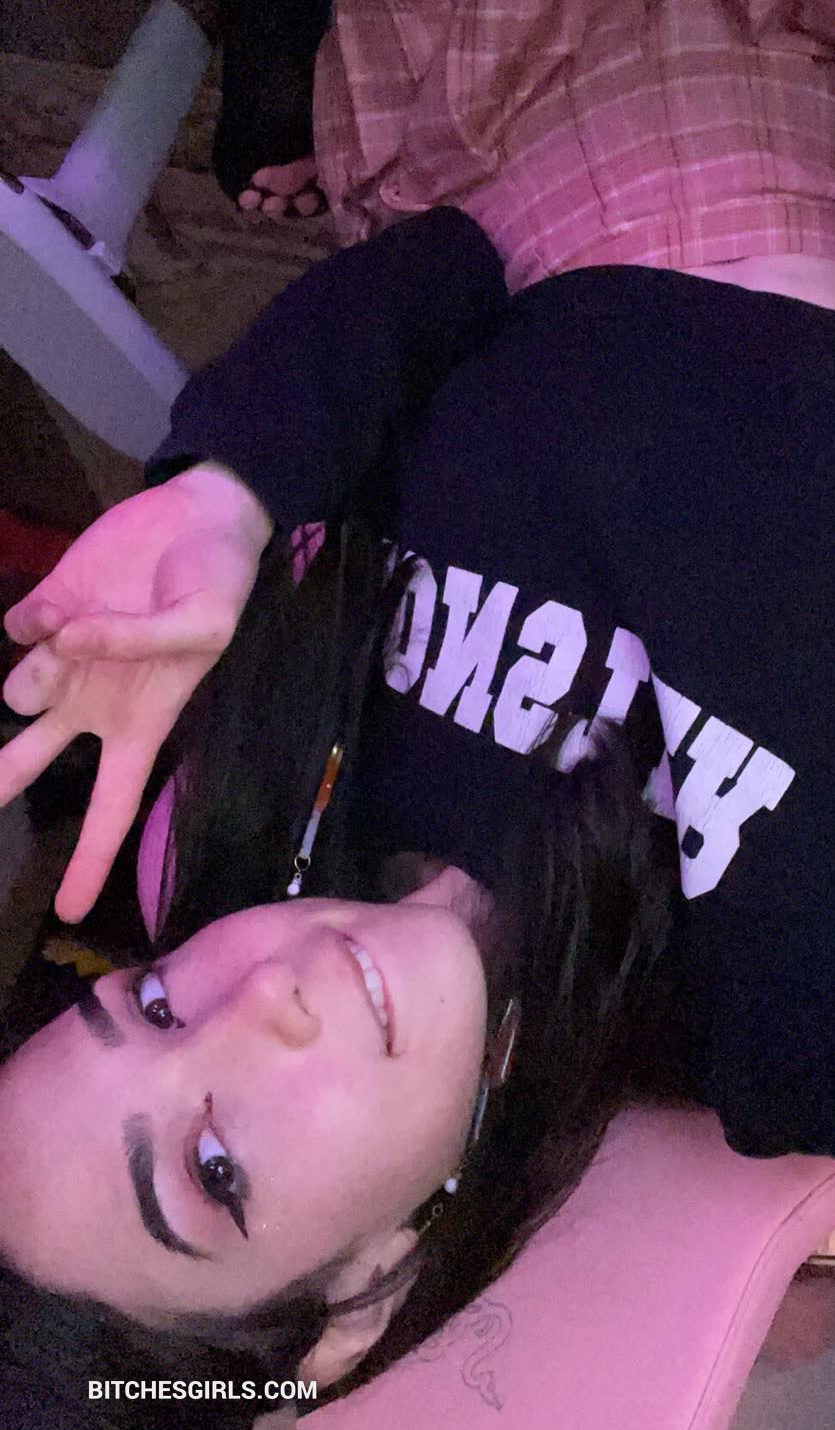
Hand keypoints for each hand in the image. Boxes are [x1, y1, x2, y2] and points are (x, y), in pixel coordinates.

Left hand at [0, 465, 271, 921]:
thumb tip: (68, 639)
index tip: (70, 914)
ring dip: (41, 667)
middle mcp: (92, 701)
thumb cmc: (219, 583)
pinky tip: (70, 596)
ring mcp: (65, 656)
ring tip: (82, 629)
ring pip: (18, 689)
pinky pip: (18, 627)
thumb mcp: (206, 623)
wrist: (201, 515)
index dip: (89, 860)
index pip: (111, 806)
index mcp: (140, 723)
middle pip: (28, 762)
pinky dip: (36, 615)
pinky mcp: (45, 607)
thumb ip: (140, 642)